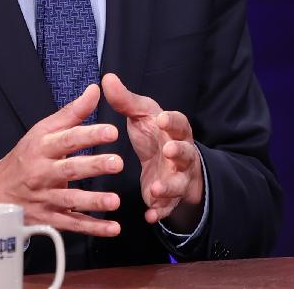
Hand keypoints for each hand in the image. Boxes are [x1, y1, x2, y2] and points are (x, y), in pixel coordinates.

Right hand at [0, 83, 124, 236]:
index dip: (89, 135)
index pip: (67, 139)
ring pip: (70, 200)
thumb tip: (95, 90)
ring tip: (114, 201)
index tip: (111, 131)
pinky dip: (93, 228)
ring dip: (93, 201)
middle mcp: (42, 172)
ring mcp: (45, 197)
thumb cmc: (25, 157)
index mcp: (42, 147)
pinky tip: (112, 228)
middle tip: (117, 163)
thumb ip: (72, 113)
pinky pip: (72, 224)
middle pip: (69, 169)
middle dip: (93, 166)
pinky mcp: (49, 218)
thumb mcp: (43, 131)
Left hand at [101, 72, 203, 228]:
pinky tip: (149, 215)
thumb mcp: (142, 115)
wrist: (166, 161)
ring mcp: (177, 177)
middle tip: (168, 151)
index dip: (173, 121)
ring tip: (155, 189)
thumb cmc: (155, 133)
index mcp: (175, 131)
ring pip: (178, 183)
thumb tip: (106, 78)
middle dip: (179, 153)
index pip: (180, 123)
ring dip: (168, 187)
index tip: (162, 119)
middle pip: (187, 153)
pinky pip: (167, 206)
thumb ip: (125, 100)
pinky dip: (160, 211)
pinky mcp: (168, 197)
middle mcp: (182, 154)